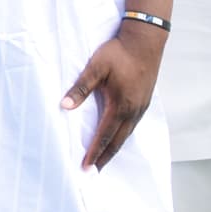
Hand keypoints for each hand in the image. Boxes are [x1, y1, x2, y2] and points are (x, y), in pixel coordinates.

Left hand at [63, 21, 167, 169]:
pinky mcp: (145, 100)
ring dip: (114, 148)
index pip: (104, 136)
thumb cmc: (119, 52)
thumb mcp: (96, 67)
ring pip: (127, 134)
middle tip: (93, 171)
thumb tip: (65, 106)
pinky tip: (118, 136)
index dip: (94, 152)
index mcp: (120, 105)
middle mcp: (133, 110)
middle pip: (117, 141)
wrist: (145, 40)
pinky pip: (133, 125)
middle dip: (105, 157)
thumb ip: (80, 87)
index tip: (85, 167)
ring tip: (104, 159)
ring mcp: (141, 106)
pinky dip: (123, 136)